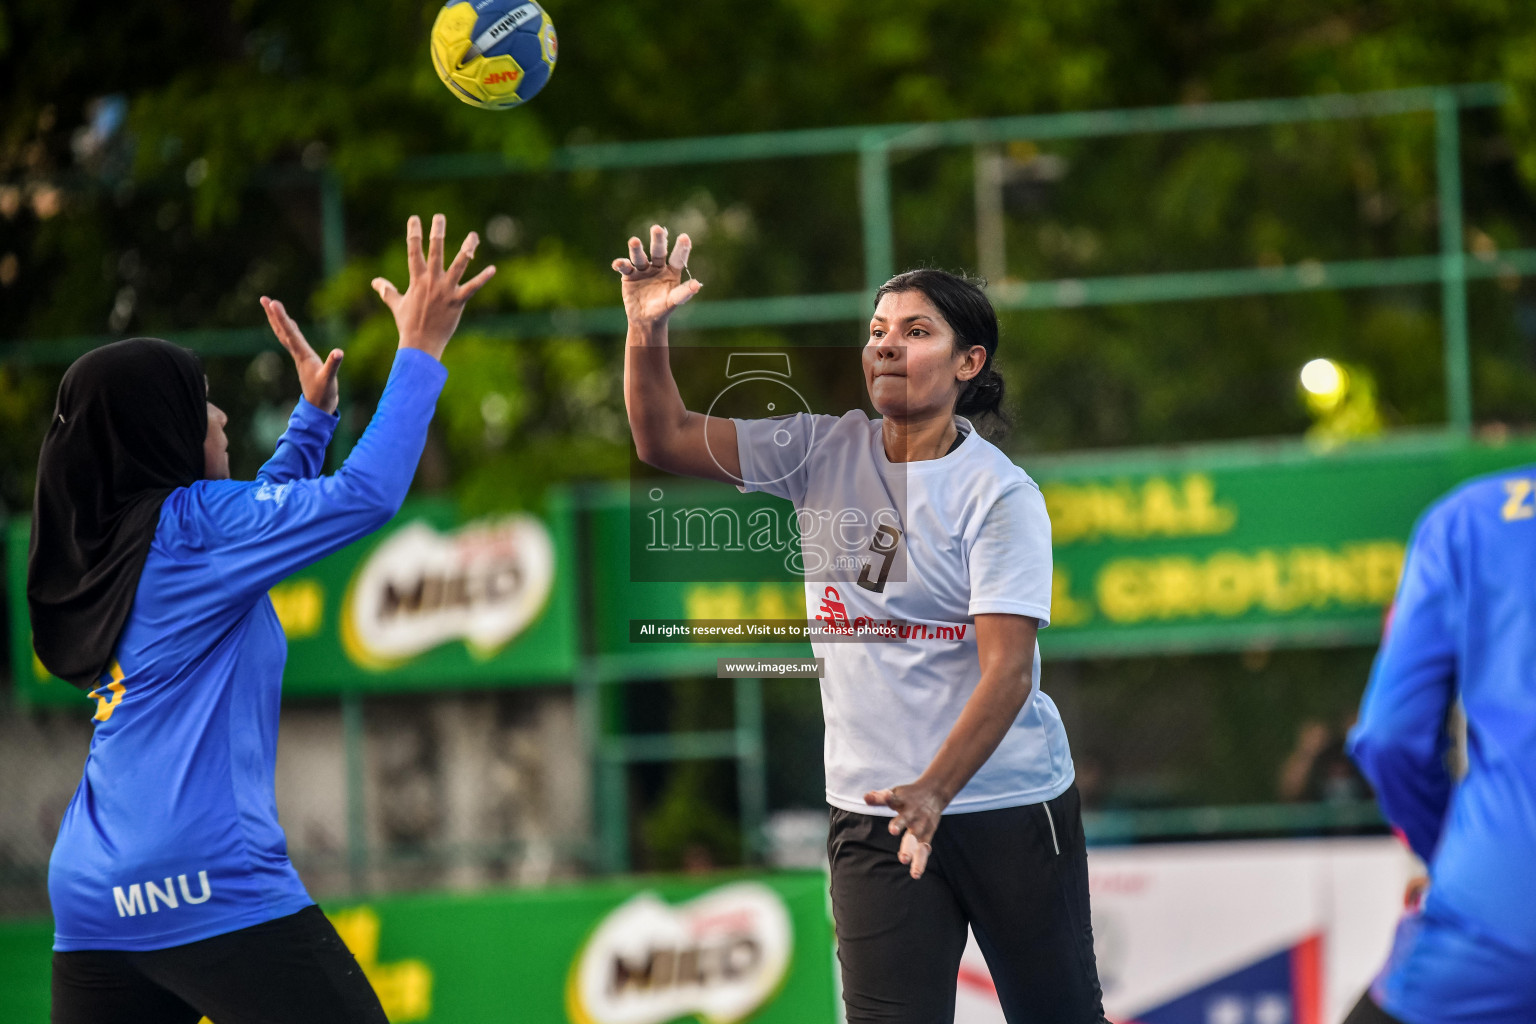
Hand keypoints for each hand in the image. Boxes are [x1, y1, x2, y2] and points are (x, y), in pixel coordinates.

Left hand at [260, 296, 342, 413]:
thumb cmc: (324, 394)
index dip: (282, 317)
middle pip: (282, 331)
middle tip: (264, 299)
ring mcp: (300, 357)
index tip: (273, 303)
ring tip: (272, 306)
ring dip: (278, 320)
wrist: (319, 408)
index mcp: (303, 355)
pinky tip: (291, 325)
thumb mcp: (330, 379)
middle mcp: (298, 354)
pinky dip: (290, 330)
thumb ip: (333, 365)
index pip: (290, 333)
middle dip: (273, 315)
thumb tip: (339, 352)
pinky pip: (293, 341)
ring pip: (285, 335)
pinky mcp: (304, 361)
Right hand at [371, 213, 496, 360]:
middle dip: (437, 232)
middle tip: (440, 217)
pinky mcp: (458, 301)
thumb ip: (387, 291)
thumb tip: (375, 282)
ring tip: (474, 236)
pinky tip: (493, 269)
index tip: (414, 218)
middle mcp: (432, 281)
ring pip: (459, 264)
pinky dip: (483, 278)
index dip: (413, 233)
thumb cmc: (408, 325)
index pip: (413, 251)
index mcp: (417, 279)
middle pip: (435, 251)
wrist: (420, 345)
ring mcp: (446, 290)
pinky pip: (473, 287)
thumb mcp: (396, 305)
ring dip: (467, 249)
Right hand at [612, 224, 701, 327]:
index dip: (681, 248)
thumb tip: (696, 285)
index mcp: (672, 270)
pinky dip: (621, 264)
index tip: (684, 237)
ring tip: (634, 241)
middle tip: (657, 228)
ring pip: (640, 257)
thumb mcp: (674, 301)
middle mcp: (658, 266)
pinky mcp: (629, 275)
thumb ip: (684, 293)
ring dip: (636, 249)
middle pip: (658, 251)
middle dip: (658, 240)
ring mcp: (643, 269)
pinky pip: (625, 268)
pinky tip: (618, 264)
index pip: (677, 258)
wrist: (646, 319)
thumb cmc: (663, 309)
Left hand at [865, 779, 950, 879]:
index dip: (883, 797)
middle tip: (892, 830)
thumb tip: (866, 798)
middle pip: (905, 819)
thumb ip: (880, 797)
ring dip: (911, 850)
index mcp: (902, 800)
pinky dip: (920, 862)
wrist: (934, 793)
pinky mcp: (928, 835)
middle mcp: (912, 813)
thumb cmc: (909, 796)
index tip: (875, 797)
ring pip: (916, 838)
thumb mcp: (896, 792)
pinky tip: (915, 874)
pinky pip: (924, 850)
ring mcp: (921, 825)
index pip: (890, 798)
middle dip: (899, 824)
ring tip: (903, 860)